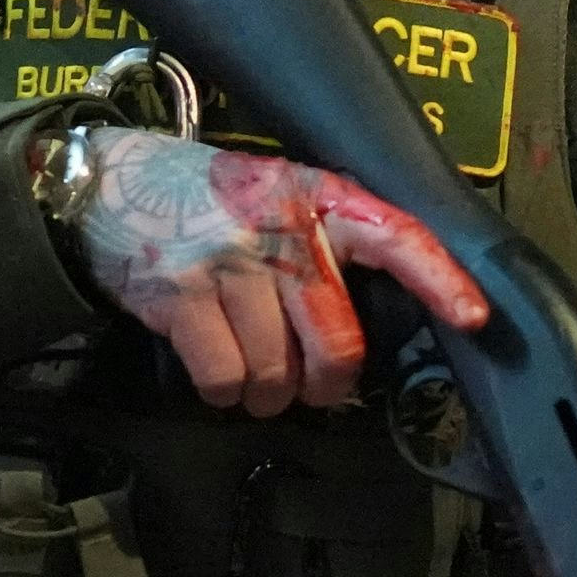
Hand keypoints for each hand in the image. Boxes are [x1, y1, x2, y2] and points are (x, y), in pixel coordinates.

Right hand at [57, 128, 485, 415]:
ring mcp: (230, 261)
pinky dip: (221, 391)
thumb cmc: (200, 201)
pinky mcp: (182, 295)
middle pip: (337, 340)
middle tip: (309, 384)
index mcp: (315, 197)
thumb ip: (321, 243)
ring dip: (263, 392)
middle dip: (326, 384)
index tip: (472, 317)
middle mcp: (280, 226)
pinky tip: (211, 367)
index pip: (394, 233)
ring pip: (277, 372)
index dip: (438, 278)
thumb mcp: (272, 193)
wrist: (103, 185)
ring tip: (244, 365)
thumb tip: (365, 324)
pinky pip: (225, 379)